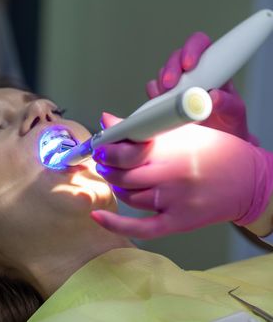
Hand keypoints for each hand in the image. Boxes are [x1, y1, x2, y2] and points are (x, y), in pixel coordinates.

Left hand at [91, 113, 272, 238]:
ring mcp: (174, 201)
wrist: (249, 180)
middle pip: (123, 175)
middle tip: (104, 161)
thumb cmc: (217, 152)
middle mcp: (171, 175)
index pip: (126, 150)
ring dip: (116, 187)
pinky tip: (98, 218)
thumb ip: (142, 126)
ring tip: (117, 178)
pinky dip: (116, 225)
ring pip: (129, 197)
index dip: (107, 149)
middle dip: (107, 167)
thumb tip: (108, 119)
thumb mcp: (182, 131)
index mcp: (172, 149)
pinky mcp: (178, 222)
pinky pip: (141, 228)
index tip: (101, 146)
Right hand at [145, 32, 257, 145]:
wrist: (216, 145)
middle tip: (169, 86)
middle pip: (177, 58)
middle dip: (171, 69)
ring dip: (161, 84)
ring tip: (165, 99)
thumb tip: (213, 96)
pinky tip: (156, 104)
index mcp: (212, 69)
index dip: (192, 50)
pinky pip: (152, 89)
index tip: (188, 65)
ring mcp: (176, 86)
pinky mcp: (163, 100)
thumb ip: (228, 104)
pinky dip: (152, 95)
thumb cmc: (227, 124)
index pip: (201, 47)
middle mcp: (192, 74)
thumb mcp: (234, 113)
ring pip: (162, 74)